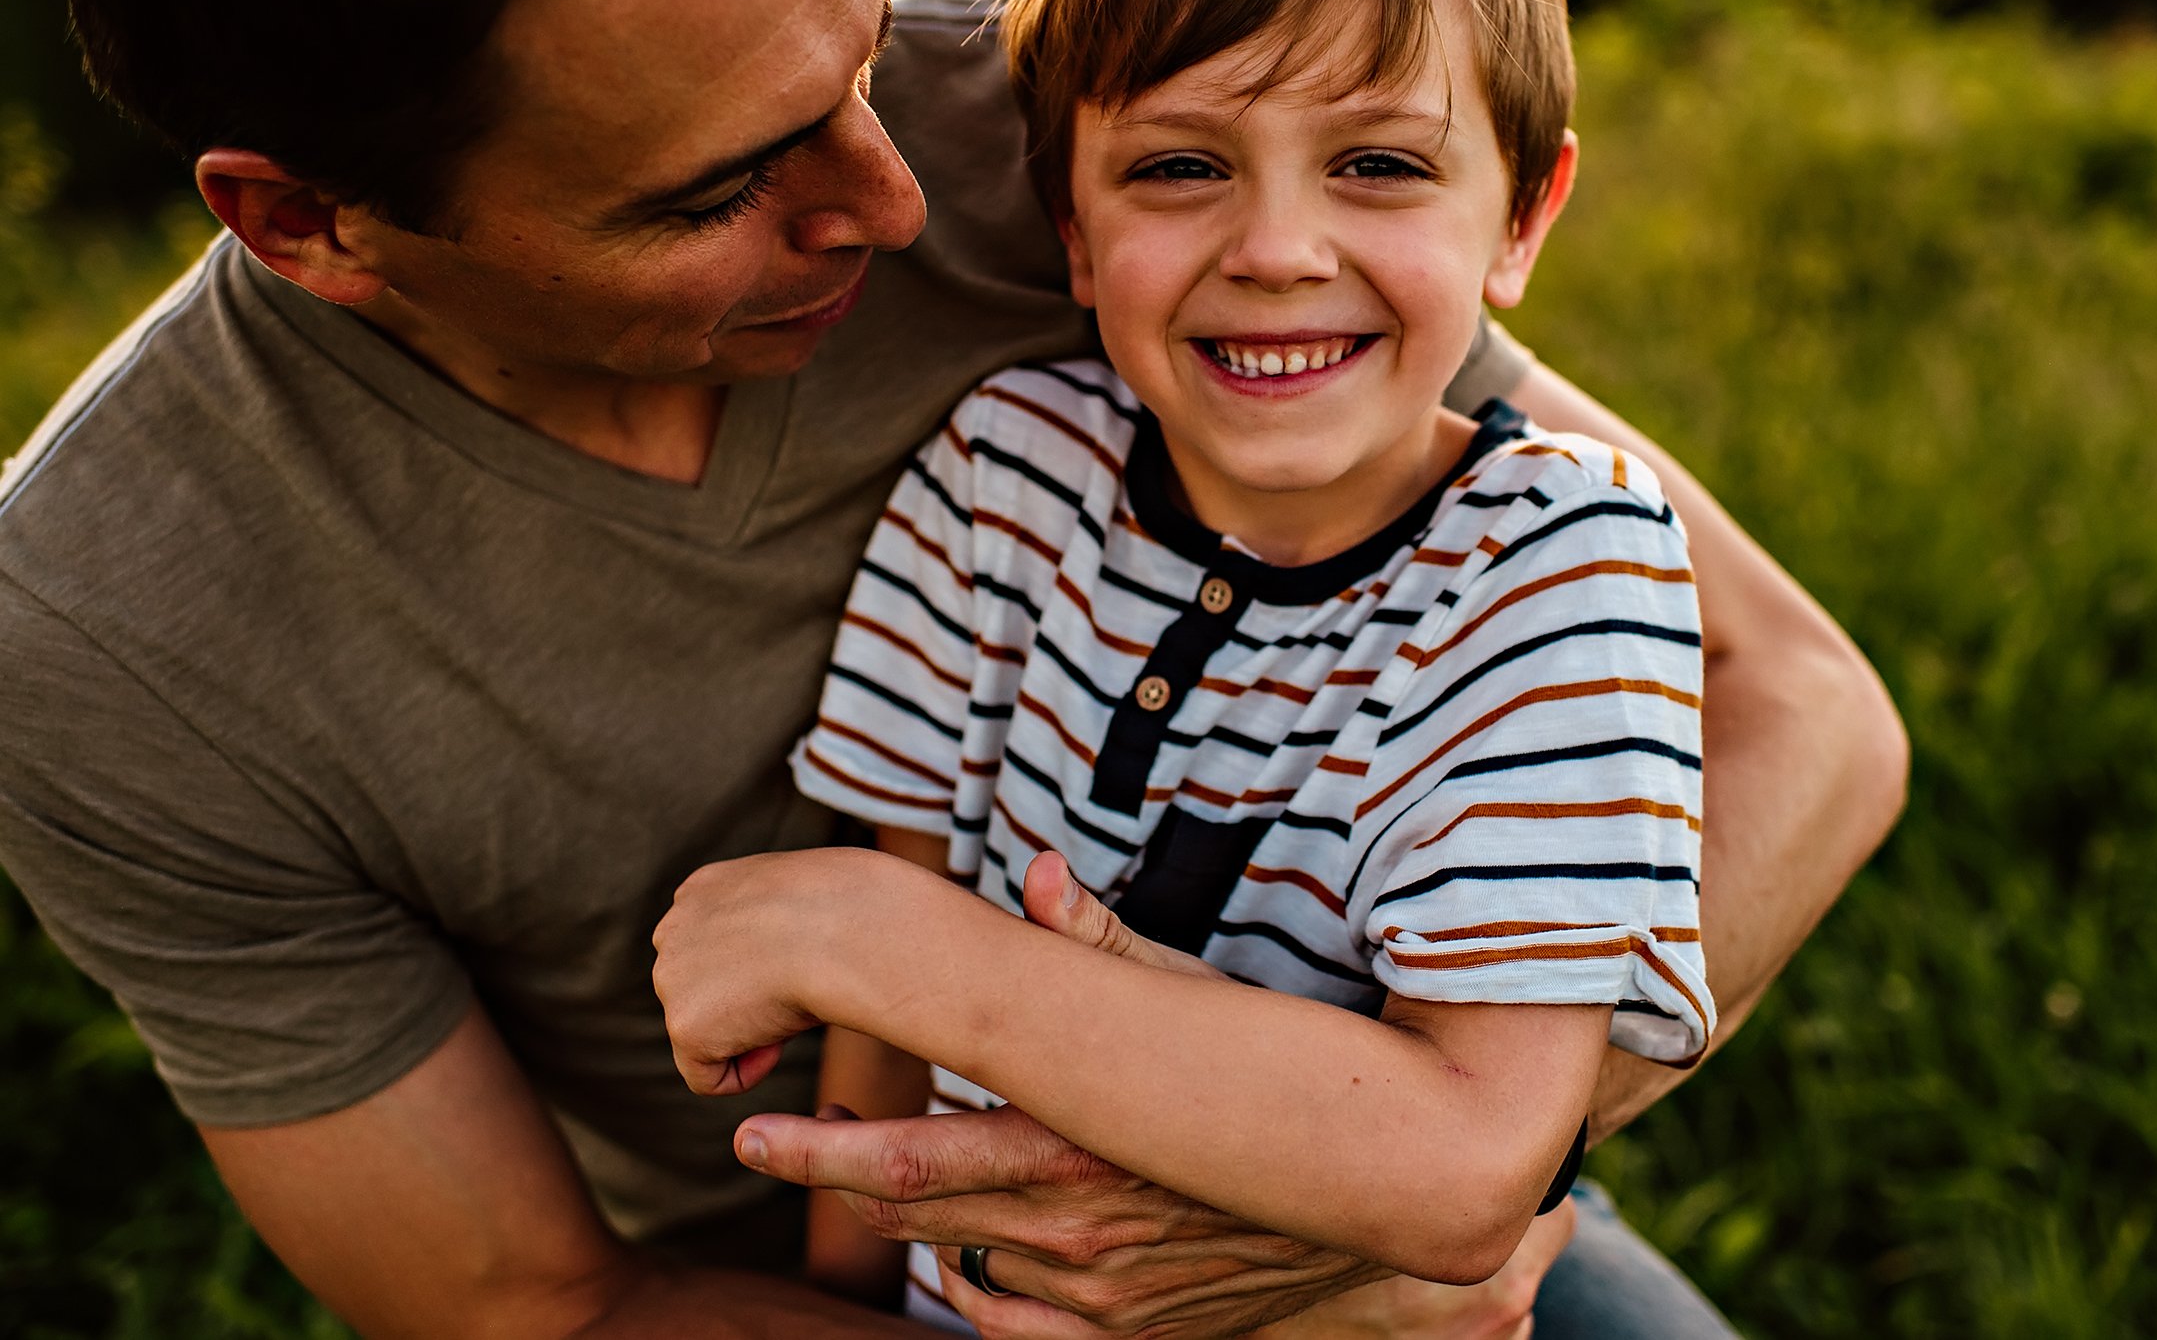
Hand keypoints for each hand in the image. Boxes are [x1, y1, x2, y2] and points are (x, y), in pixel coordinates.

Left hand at [653, 846, 893, 1095]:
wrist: (844, 926)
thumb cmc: (850, 910)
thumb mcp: (803, 900)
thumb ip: (772, 924)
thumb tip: (786, 955)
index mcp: (703, 890)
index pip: (713, 948)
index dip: (758, 969)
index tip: (799, 963)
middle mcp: (674, 929)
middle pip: (702, 993)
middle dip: (747, 1001)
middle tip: (800, 986)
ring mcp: (672, 976)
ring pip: (706, 1032)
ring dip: (752, 1031)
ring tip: (795, 1003)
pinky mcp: (684, 1024)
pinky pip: (709, 1077)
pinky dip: (749, 1071)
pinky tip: (783, 1039)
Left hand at [733, 857, 1567, 1336]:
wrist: (1392, 1215)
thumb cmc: (1289, 1086)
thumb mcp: (1203, 1013)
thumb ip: (1115, 953)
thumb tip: (1047, 875)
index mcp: (1087, 1146)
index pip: (922, 1155)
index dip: (826, 1145)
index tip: (753, 1123)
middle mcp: (1082, 1233)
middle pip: (922, 1213)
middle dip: (838, 1174)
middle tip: (766, 1136)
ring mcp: (1103, 1298)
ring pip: (963, 1264)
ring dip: (907, 1221)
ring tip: (862, 1176)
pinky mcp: (1131, 1332)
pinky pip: (1018, 1324)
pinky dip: (977, 1286)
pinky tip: (958, 1250)